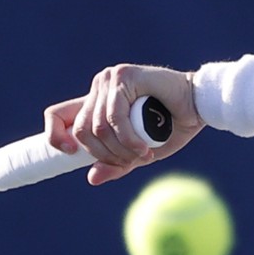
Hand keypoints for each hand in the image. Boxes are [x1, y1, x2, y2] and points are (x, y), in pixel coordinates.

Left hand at [44, 63, 202, 183]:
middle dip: (105, 154)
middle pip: (80, 130)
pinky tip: (143, 147)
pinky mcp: (123, 76)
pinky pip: (114, 117)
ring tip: (143, 154)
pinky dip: (128, 138)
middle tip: (131, 161)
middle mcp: (98, 89)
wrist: (199, 106)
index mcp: (96, 104)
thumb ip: (116, 163)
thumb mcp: (138, 153)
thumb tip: (91, 178)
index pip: (57, 115)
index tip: (68, 153)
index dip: (54, 135)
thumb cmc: (172, 127)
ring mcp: (109, 80)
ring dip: (121, 149)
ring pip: (97, 127)